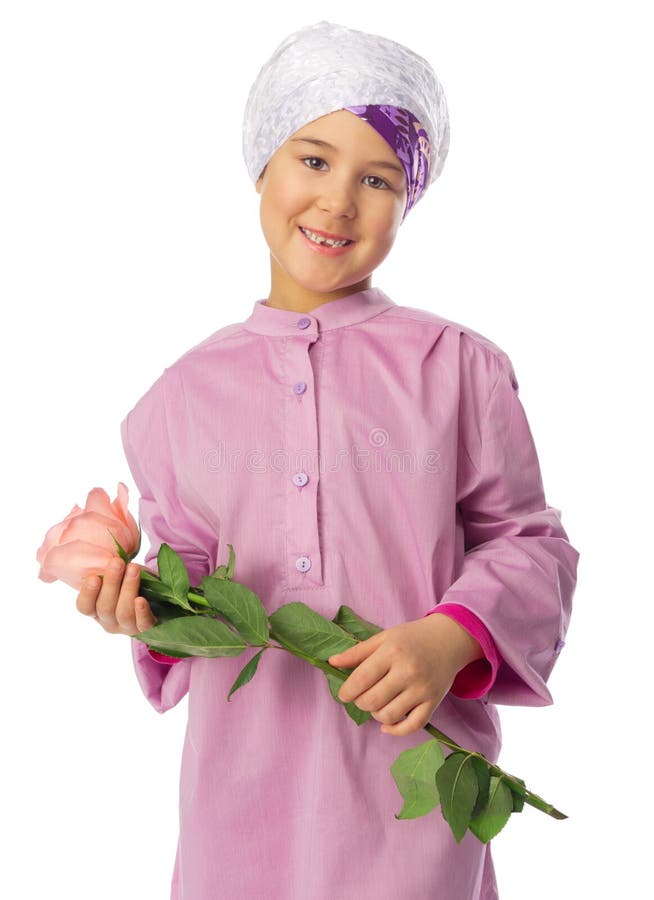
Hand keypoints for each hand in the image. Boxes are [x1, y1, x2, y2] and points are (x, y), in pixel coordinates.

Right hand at [76, 558, 157, 635]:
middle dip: (111, 583)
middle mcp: (109, 622)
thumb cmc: (130, 582)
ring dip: (128, 588)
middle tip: (117, 562)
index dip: (87, 593)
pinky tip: (141, 599)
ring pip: (123, 613)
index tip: (93, 577)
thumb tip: (108, 555)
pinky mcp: (146, 628)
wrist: (157, 597)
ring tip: (133, 569)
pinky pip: (143, 624)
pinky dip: (142, 612)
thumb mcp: (117, 575)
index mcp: (96, 610)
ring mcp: (127, 627)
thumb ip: (109, 570)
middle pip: (105, 607)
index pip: (84, 606)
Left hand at [328, 614, 482, 736]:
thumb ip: (357, 652)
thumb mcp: (384, 637)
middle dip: (361, 703)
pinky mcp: (433, 702)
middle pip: (373, 700)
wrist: (449, 639)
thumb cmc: (412, 637)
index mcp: (393, 651)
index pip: (362, 679)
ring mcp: (422, 689)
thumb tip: (332, 663)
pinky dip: (395, 730)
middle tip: (361, 697)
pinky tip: (387, 725)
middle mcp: (408, 671)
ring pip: (389, 716)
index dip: (347, 691)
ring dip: (376, 715)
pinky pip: (412, 726)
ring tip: (377, 704)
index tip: (344, 694)